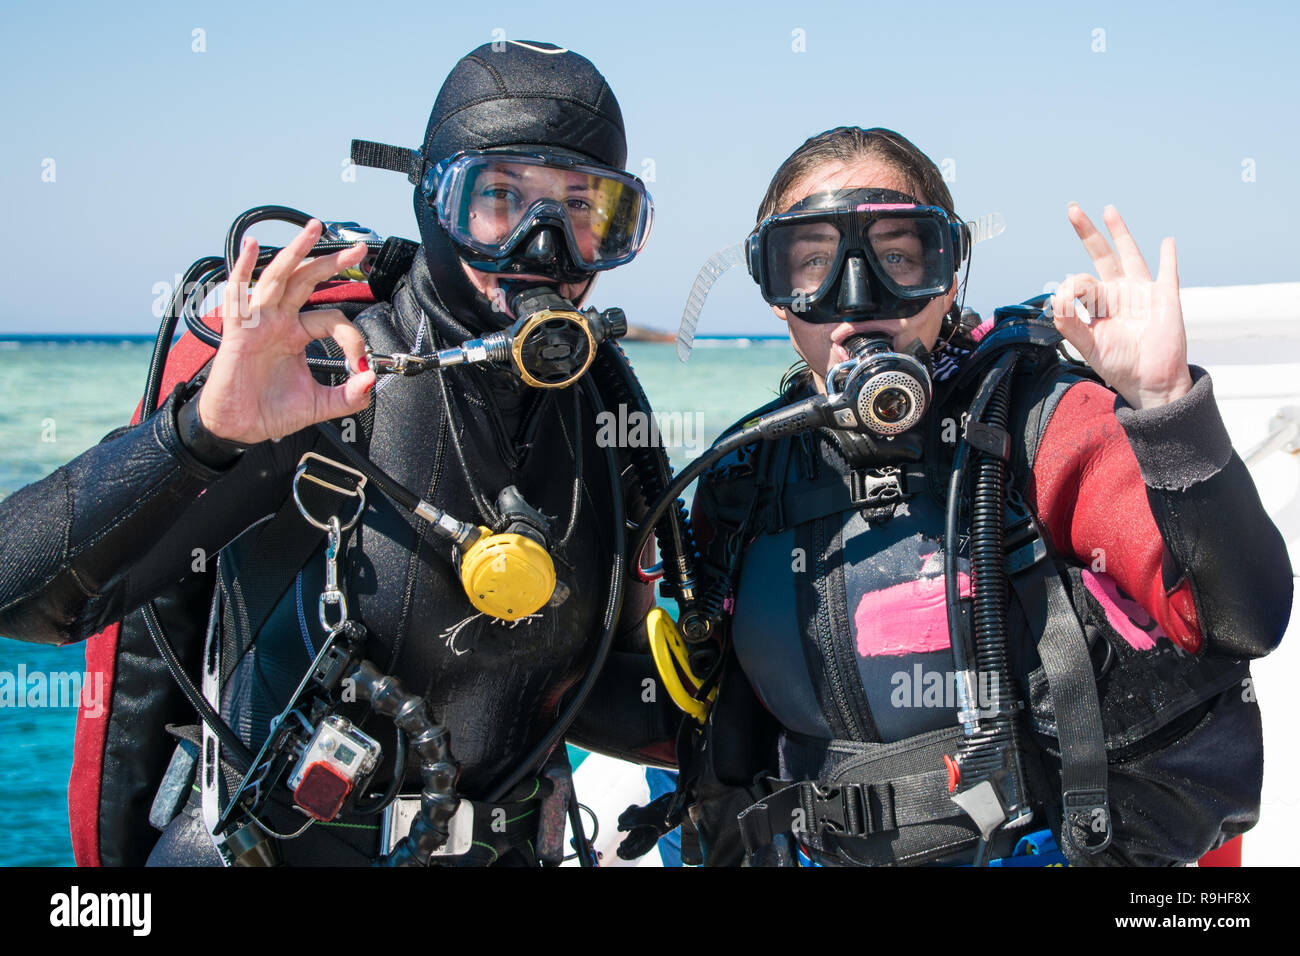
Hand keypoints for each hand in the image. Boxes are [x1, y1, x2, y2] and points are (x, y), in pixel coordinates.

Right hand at [197, 220, 376, 443]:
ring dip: (297, 251)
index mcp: (297, 334)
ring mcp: (258, 322)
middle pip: (307, 281)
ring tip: (314, 229)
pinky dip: (244, 268)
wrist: (238, 427)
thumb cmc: (270, 411)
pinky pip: (238, 293)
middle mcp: (278, 321)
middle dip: (333, 262)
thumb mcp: (319, 404)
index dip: (352, 338)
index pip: (332, 320)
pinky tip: (253, 247)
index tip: (360, 364)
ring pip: (279, 277)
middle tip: (359, 249)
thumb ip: (349, 396)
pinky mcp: (238, 330)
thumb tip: (371, 380)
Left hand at [1050, 204, 1192, 410]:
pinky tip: (1167, 241)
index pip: (1080, 282)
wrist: (1149, 381)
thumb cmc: (1119, 365)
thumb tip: (1054, 300)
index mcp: (1098, 303)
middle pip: (1101, 255)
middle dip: (1087, 233)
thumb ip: (1070, 324)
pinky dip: (1168, 256)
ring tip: (1109, 210)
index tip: (1066, 299)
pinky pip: (1168, 272)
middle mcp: (1118, 292)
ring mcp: (1142, 292)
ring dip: (1120, 232)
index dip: (1070, 287)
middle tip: (1072, 209)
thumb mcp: (1088, 345)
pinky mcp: (1165, 297)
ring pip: (1130, 255)